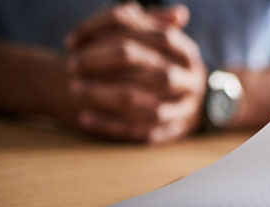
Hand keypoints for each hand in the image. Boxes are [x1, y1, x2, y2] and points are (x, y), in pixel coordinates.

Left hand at [65, 3, 206, 142]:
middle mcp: (189, 78)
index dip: (107, 33)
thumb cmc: (164, 65)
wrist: (197, 102)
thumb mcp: (161, 42)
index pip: (147, 33)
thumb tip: (130, 8)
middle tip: (72, 64)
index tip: (72, 41)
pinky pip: (140, 131)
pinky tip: (86, 118)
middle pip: (146, 66)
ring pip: (143, 103)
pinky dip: (111, 125)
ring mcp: (184, 107)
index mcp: (186, 51)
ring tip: (76, 90)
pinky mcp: (173, 131)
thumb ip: (144, 25)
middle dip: (103, 63)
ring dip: (105, 96)